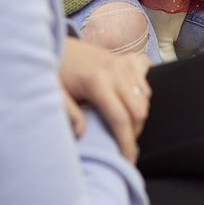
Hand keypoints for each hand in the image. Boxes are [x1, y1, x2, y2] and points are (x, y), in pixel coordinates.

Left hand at [59, 38, 151, 163]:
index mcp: (97, 82)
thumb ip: (68, 113)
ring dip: (139, 113)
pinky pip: (149, 76)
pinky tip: (133, 98)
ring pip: (146, 96)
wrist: (56, 43)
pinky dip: (144, 90)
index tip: (128, 161)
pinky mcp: (128, 57)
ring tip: (123, 123)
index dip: (127, 143)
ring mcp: (125, 62)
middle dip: (135, 132)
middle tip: (122, 142)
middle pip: (139, 110)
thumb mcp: (55, 94)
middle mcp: (116, 71)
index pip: (120, 119)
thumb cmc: (55, 71)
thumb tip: (81, 133)